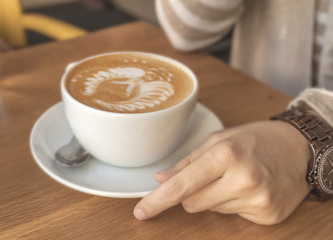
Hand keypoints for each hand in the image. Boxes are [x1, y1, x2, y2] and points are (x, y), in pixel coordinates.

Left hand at [134, 121, 311, 224]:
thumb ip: (188, 162)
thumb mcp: (220, 140)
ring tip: (235, 178)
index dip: (158, 200)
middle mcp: (243, 179)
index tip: (141, 212)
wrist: (299, 148)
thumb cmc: (256, 139)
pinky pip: (232, 216)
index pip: (182, 185)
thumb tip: (161, 179)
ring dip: (214, 196)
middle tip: (210, 175)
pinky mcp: (268, 216)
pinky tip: (248, 188)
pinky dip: (233, 204)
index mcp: (226, 154)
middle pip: (192, 203)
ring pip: (211, 210)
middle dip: (192, 192)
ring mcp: (257, 200)